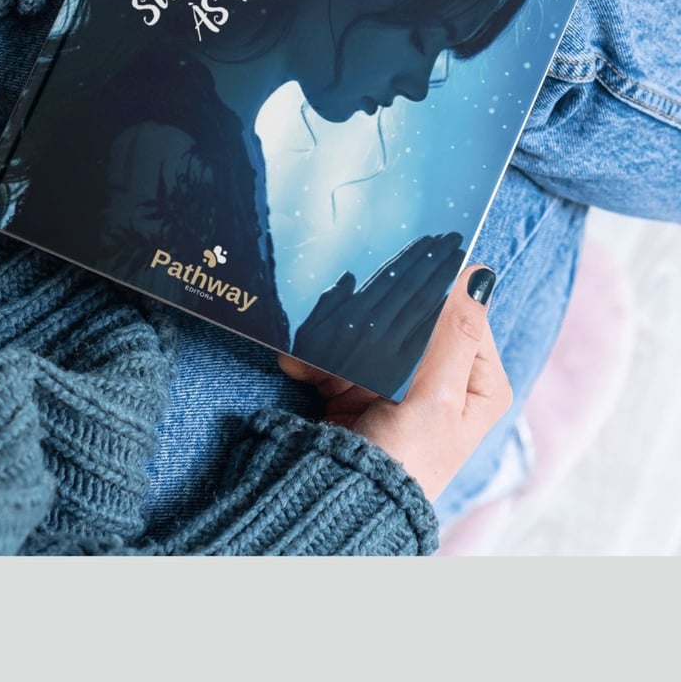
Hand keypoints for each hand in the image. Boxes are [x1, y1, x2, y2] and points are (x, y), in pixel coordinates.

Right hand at [279, 263, 511, 500]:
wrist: (343, 506)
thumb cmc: (405, 460)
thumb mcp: (438, 397)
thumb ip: (455, 335)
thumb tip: (480, 274)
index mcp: (479, 383)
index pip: (464, 316)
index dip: (433, 301)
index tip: (397, 290)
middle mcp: (445, 382)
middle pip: (416, 325)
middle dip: (377, 323)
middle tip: (348, 316)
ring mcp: (402, 387)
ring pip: (373, 338)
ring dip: (339, 342)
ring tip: (314, 345)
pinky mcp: (364, 394)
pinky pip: (343, 361)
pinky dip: (318, 361)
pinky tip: (299, 364)